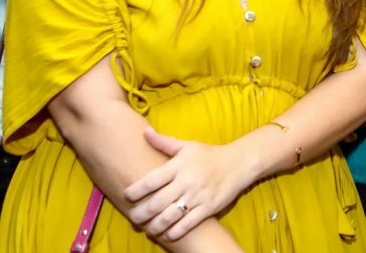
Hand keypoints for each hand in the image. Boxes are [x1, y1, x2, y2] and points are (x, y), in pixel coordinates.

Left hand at [124, 127, 253, 241]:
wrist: (239, 163)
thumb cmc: (209, 155)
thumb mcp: (187, 146)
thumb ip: (164, 142)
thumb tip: (144, 132)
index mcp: (179, 165)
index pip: (150, 181)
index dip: (135, 191)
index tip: (127, 196)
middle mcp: (187, 181)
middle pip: (156, 202)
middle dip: (140, 213)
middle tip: (133, 217)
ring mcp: (198, 196)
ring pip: (169, 217)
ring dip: (154, 226)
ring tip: (147, 228)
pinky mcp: (208, 208)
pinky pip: (187, 224)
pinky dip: (174, 232)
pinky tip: (166, 234)